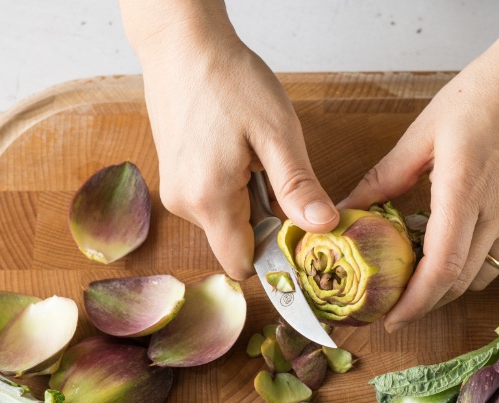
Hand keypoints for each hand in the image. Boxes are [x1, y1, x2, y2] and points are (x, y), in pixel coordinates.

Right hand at [122, 1, 337, 279]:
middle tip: (273, 170)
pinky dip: (233, 187)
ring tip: (251, 153)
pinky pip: (212, 201)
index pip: (243, 264)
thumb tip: (324, 227)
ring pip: (226, 221)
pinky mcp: (175, 178)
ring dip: (250, 200)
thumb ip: (297, 187)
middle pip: (236, 242)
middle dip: (265, 219)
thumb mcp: (276, 132)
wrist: (181, 43)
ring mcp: (175, 192)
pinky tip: (236, 150)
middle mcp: (184, 205)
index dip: (275, 253)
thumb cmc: (228, 79)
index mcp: (209, 199)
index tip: (295, 224)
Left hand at [340, 44, 498, 331]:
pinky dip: (471, 265)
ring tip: (420, 284)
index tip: (392, 318)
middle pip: (460, 282)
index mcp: (463, 188)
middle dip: (426, 303)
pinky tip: (450, 252)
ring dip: (449, 288)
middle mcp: (497, 210)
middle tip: (396, 309)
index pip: (442, 266)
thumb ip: (385, 177)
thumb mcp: (423, 132)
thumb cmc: (481, 96)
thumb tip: (347, 208)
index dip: (416, 301)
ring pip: (482, 275)